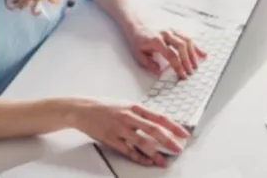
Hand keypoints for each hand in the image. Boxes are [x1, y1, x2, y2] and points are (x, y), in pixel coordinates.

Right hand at [72, 100, 187, 166]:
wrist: (82, 109)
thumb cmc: (105, 107)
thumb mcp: (125, 105)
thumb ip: (141, 114)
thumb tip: (158, 123)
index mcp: (135, 107)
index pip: (159, 117)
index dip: (174, 126)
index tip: (184, 134)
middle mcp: (129, 117)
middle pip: (153, 130)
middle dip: (168, 141)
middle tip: (178, 149)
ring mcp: (120, 129)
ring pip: (141, 142)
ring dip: (155, 153)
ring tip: (163, 161)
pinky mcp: (111, 139)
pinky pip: (128, 151)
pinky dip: (139, 157)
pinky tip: (147, 162)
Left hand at [126, 25, 205, 78]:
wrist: (136, 20)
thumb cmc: (138, 37)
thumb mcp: (138, 53)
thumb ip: (149, 64)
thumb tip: (160, 71)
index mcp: (156, 40)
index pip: (171, 55)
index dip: (178, 67)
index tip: (182, 75)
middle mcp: (166, 34)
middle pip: (181, 47)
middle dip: (187, 61)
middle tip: (191, 72)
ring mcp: (172, 30)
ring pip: (187, 41)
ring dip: (193, 54)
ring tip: (196, 66)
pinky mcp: (175, 29)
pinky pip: (188, 37)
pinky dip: (196, 46)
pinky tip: (202, 53)